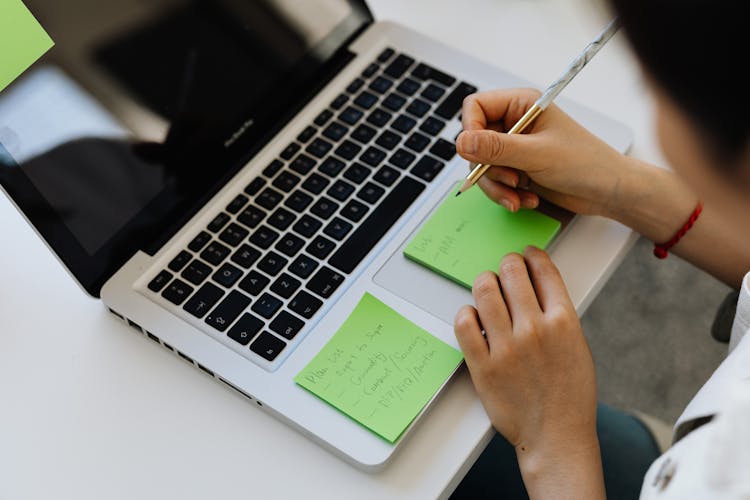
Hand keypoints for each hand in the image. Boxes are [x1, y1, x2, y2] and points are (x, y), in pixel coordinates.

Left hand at [454, 247, 603, 497]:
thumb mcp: (578, 346)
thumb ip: (558, 316)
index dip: (532, 255)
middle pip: (512, 273)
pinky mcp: (483, 366)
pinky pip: (465, 324)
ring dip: (484, 282)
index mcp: (564, 321)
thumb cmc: (570, 394)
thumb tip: (536, 287)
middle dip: (507, 264)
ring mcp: (507, 347)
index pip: (544, 270)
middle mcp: (535, 329)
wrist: (557, 436)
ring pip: (485, 291)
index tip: (527, 254)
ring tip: (486, 287)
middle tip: (505, 269)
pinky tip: (472, 316)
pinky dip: (466, 313)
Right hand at [457, 88, 628, 215]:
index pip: (475, 107)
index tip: (476, 154)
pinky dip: (506, 194)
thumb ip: (496, 148)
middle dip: (487, 168)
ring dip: (496, 186)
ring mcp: (515, 148)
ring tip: (518, 196)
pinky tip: (526, 199)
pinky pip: (494, 181)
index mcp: (521, 105)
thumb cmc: (585, 163)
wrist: (608, 191)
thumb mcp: (537, 154)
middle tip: (509, 180)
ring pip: (481, 166)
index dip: (470, 130)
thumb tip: (462, 142)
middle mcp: (515, 123)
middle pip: (475, 141)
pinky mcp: (517, 168)